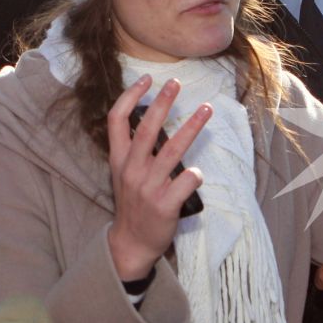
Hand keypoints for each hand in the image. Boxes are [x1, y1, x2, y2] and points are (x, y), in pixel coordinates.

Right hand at [105, 77, 209, 280]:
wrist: (131, 242)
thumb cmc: (134, 204)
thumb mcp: (125, 174)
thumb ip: (135, 151)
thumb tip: (154, 121)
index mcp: (119, 160)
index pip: (116, 121)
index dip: (129, 97)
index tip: (146, 79)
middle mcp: (131, 170)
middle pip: (146, 129)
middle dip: (161, 103)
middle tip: (175, 83)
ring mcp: (148, 187)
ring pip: (172, 151)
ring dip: (192, 127)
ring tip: (206, 109)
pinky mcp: (164, 204)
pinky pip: (187, 180)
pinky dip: (196, 174)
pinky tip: (198, 175)